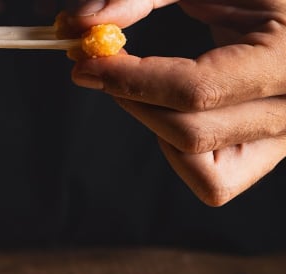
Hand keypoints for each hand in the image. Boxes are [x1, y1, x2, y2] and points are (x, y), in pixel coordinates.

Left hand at [64, 0, 285, 205]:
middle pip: (191, 135)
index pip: (197, 91)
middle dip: (134, 102)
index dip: (132, 81)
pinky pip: (212, 180)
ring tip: (143, 86)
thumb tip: (78, 24)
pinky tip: (170, 110)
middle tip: (100, 71)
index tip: (87, 64)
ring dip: (154, 124)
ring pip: (201, 167)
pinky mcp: (264, 155)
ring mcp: (282, 138)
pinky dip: (177, 152)